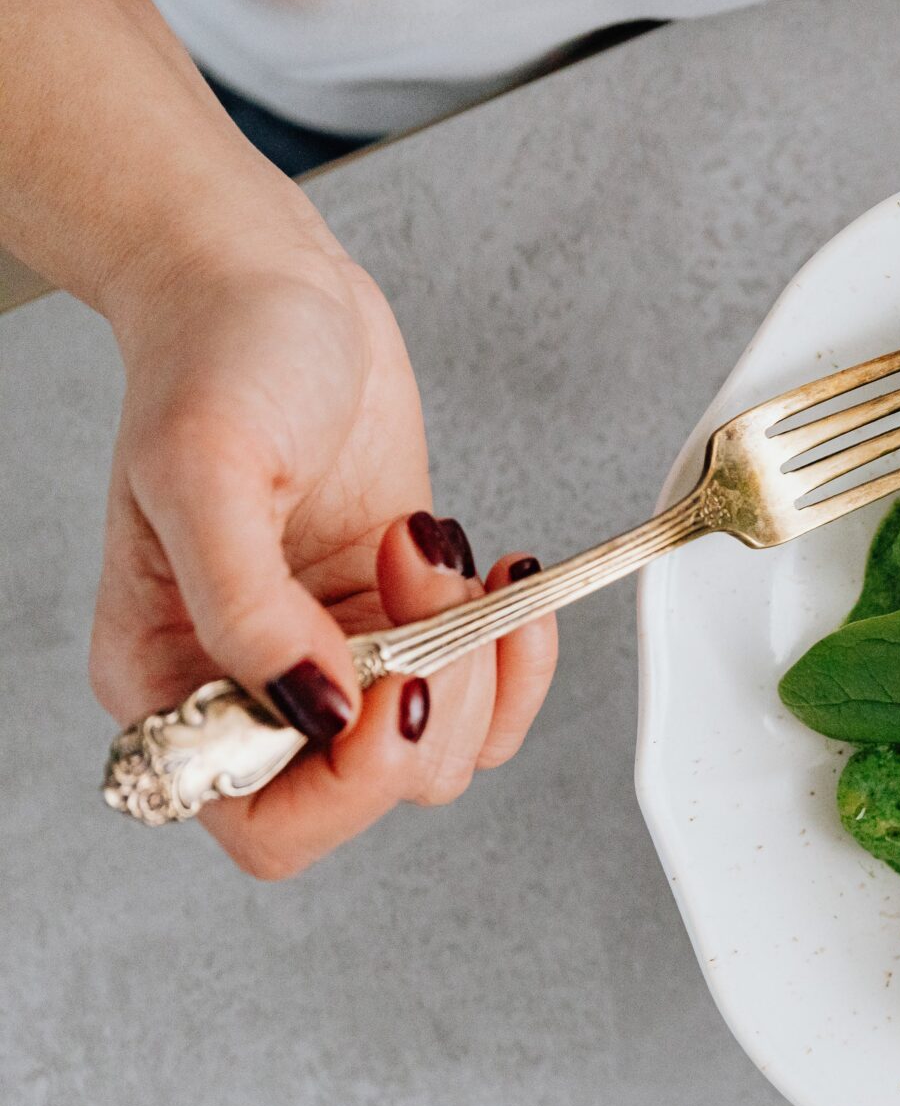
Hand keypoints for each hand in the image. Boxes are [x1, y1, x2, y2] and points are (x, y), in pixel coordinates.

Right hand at [90, 246, 558, 877]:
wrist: (275, 285)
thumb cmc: (215, 357)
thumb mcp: (206, 471)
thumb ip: (248, 612)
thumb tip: (316, 713)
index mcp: (173, 680)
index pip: (265, 820)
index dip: (347, 785)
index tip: (397, 686)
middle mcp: (260, 687)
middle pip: (376, 789)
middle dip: (431, 696)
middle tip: (420, 588)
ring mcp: (341, 657)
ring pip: (447, 747)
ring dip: (476, 656)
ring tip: (432, 548)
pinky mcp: (408, 618)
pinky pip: (490, 689)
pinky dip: (519, 647)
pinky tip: (502, 577)